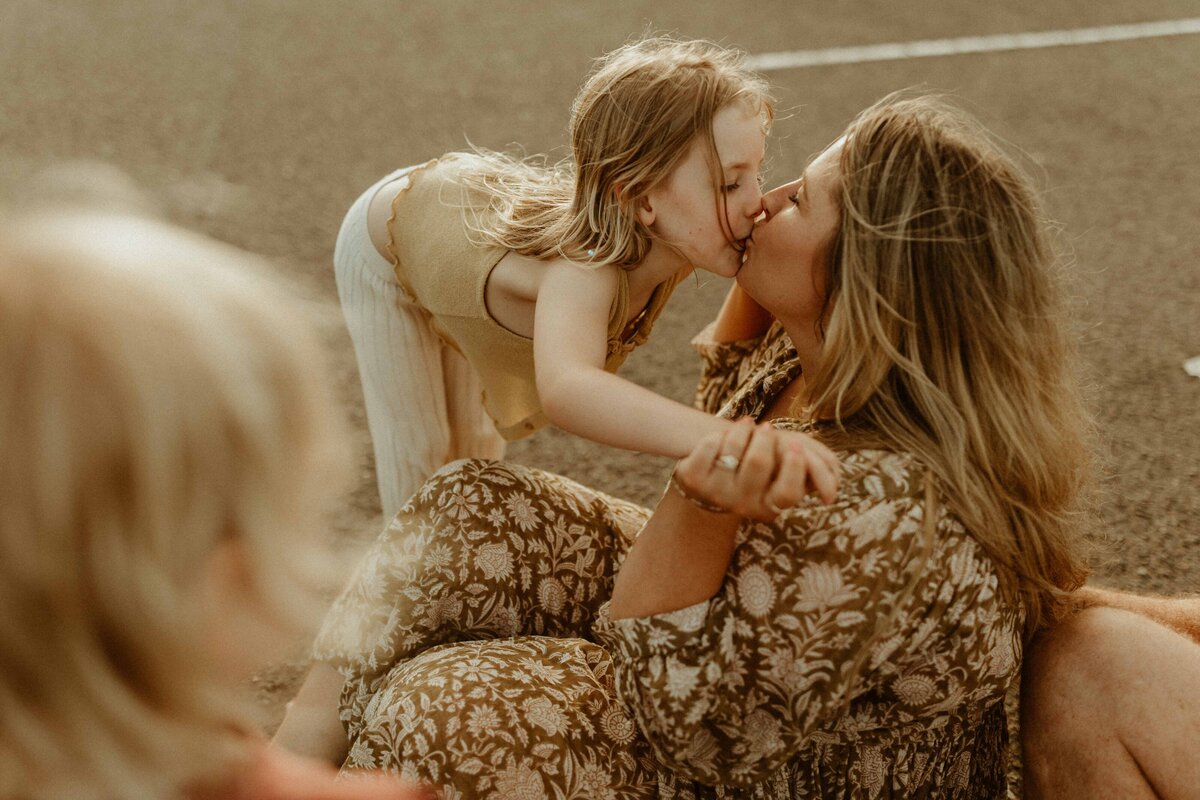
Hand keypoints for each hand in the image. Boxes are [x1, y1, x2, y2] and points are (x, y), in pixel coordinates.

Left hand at [672, 418, 839, 520]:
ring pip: (733, 450)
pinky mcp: (692, 479)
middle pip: (758, 463)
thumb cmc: (763, 460)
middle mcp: (743, 506)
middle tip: (766, 430)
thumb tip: (829, 494)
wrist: (716, 464)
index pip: (787, 492)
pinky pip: (710, 446)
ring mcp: (715, 494)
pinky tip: (722, 440)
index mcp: (770, 505)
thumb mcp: (791, 462)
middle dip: (765, 438)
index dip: (794, 465)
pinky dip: (718, 435)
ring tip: (746, 429)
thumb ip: (817, 470)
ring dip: (743, 430)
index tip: (794, 443)